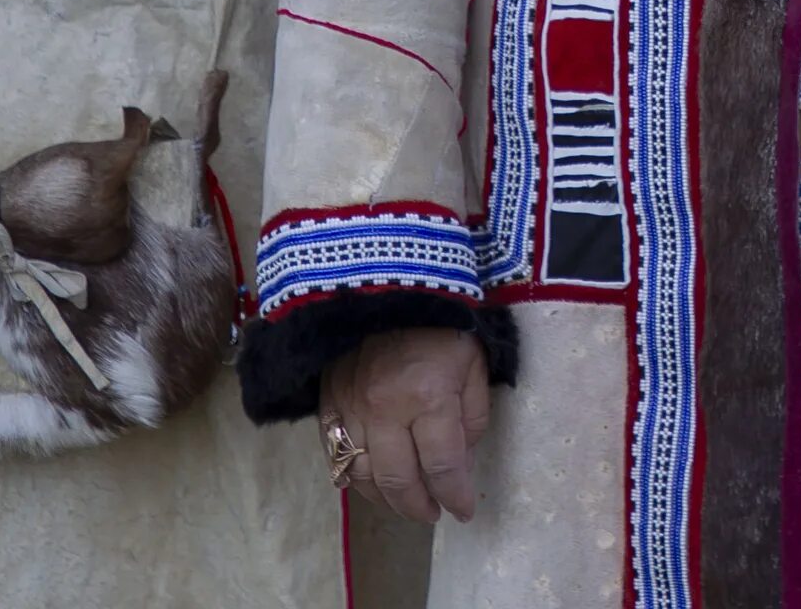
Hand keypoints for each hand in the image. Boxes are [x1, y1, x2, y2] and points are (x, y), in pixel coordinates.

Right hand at [321, 327, 488, 524]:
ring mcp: (350, 410)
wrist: (384, 287)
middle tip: (434, 513)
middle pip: (399, 481)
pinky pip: (337, 459)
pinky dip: (356, 480)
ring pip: (365, 477)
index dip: (455, 496)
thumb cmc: (439, 325)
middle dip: (420, 507)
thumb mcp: (473, 362)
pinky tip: (374, 484)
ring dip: (388, 500)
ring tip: (407, 503)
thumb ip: (473, 416)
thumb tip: (462, 461)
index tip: (463, 510)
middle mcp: (385, 410)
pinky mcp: (326, 407)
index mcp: (428, 396)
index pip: (442, 466)